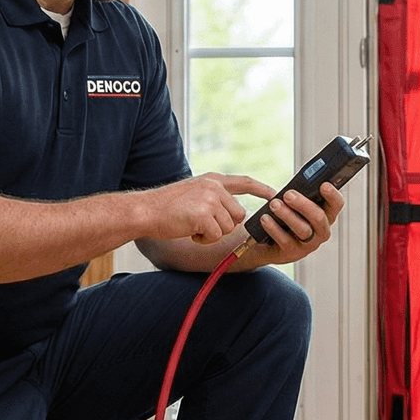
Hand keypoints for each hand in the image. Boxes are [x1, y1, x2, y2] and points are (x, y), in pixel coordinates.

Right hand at [145, 173, 275, 244]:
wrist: (145, 210)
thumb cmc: (165, 206)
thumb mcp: (193, 192)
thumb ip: (214, 197)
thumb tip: (235, 212)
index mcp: (213, 180)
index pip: (244, 182)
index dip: (261, 189)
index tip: (275, 194)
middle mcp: (214, 187)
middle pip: (238, 214)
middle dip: (224, 226)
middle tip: (202, 226)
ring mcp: (209, 199)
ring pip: (228, 227)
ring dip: (212, 233)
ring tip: (193, 227)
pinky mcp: (203, 214)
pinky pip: (216, 235)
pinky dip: (204, 239)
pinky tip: (190, 232)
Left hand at [248, 182, 343, 265]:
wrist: (267, 241)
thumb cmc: (285, 217)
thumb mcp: (294, 204)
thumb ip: (300, 194)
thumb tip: (295, 187)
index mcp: (325, 215)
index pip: (336, 204)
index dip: (333, 195)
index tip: (323, 185)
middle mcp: (321, 231)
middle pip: (319, 218)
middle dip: (303, 204)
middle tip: (288, 194)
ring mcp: (308, 245)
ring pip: (303, 230)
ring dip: (287, 215)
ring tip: (274, 204)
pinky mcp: (293, 253)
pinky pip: (286, 241)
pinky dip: (274, 228)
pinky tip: (265, 218)